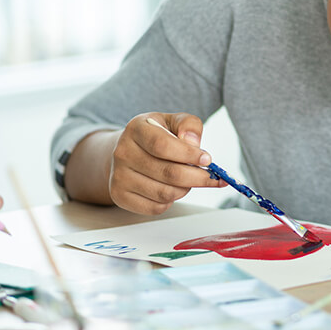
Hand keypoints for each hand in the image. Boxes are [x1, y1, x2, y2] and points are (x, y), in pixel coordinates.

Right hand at [107, 113, 223, 214]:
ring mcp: (119, 176)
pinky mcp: (120, 196)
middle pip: (168, 173)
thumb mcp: (173, 121)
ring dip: (185, 189)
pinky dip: (171, 201)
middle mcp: (123, 152)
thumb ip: (189, 125)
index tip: (207, 159)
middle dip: (197, 177)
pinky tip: (172, 188)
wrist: (127, 151)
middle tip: (211, 176)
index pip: (162, 145)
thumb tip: (194, 143)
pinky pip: (156, 207)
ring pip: (164, 193)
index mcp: (136, 128)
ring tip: (189, 179)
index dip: (189, 155)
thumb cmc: (156, 136)